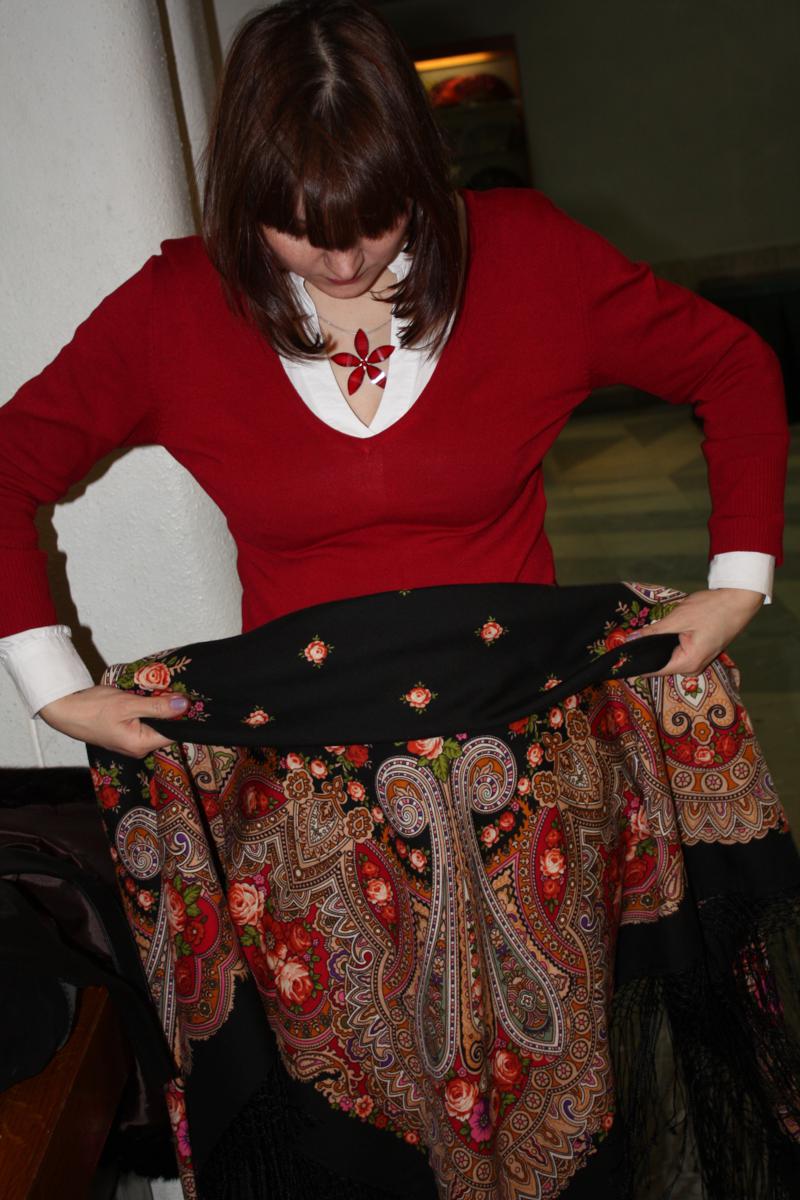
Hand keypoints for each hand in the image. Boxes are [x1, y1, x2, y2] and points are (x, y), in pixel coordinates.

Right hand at [38, 684, 189, 756]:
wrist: (65, 710)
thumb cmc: (93, 708)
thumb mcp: (128, 703)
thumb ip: (157, 706)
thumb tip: (184, 705)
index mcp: (141, 745)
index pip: (174, 733)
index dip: (183, 717)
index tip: (189, 699)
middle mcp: (138, 748)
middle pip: (165, 729)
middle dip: (170, 711)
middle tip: (176, 690)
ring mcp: (130, 743)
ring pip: (154, 725)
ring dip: (158, 709)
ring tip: (161, 692)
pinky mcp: (124, 735)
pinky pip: (143, 724)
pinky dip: (146, 711)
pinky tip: (146, 698)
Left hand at [631, 587, 763, 676]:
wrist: (739, 601)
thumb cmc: (712, 609)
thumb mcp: (678, 618)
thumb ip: (654, 632)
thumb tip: (631, 641)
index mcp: (688, 664)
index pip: (653, 670)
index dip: (636, 662)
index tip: (619, 657)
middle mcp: (693, 668)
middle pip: (660, 664)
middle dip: (646, 652)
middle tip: (628, 639)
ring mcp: (698, 661)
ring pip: (669, 657)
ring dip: (658, 646)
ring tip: (643, 633)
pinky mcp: (700, 652)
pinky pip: (678, 652)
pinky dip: (668, 643)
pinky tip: (662, 632)